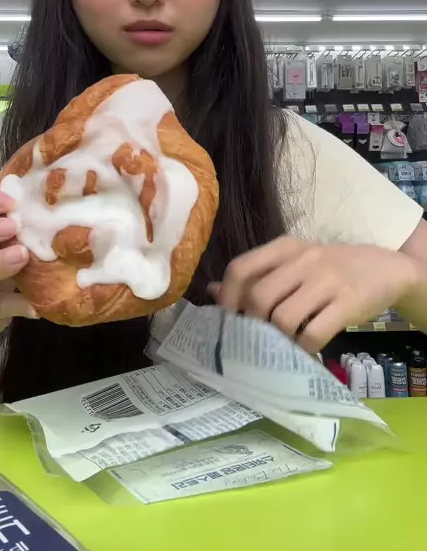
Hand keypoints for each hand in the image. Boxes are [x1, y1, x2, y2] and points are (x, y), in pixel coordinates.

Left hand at [210, 237, 417, 352]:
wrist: (385, 268)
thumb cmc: (330, 268)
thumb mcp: (294, 263)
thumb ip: (256, 275)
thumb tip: (212, 291)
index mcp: (285, 247)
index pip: (241, 267)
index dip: (227, 297)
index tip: (226, 320)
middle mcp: (303, 259)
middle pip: (259, 295)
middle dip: (251, 323)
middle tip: (255, 338)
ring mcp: (326, 280)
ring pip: (284, 317)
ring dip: (278, 339)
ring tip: (281, 345)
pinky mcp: (347, 303)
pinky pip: (313, 333)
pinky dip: (303, 349)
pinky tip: (304, 350)